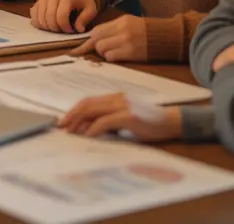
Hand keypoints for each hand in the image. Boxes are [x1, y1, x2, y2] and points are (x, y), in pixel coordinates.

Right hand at [31, 0, 98, 32]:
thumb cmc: (82, 2)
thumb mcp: (90, 9)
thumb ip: (85, 19)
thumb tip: (78, 29)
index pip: (61, 16)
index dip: (65, 27)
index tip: (71, 30)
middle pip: (49, 18)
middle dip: (56, 29)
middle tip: (63, 31)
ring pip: (40, 19)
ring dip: (47, 28)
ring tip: (57, 28)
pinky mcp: (38, 3)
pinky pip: (34, 17)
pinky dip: (39, 24)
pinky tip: (48, 25)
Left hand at [58, 93, 182, 141]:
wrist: (172, 121)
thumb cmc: (150, 123)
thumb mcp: (126, 120)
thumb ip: (110, 121)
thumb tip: (89, 130)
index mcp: (116, 98)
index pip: (89, 101)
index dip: (74, 110)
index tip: (64, 121)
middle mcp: (117, 99)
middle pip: (87, 104)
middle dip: (71, 115)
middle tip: (61, 127)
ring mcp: (123, 106)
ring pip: (93, 110)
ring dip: (79, 122)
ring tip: (70, 132)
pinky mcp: (129, 116)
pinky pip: (105, 121)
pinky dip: (94, 128)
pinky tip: (87, 136)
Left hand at [69, 14, 147, 61]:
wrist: (167, 37)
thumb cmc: (147, 32)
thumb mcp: (129, 24)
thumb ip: (113, 29)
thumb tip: (94, 38)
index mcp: (121, 21)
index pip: (97, 30)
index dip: (89, 39)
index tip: (82, 47)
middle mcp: (122, 30)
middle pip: (96, 39)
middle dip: (95, 47)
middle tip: (102, 50)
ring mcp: (126, 41)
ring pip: (101, 48)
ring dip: (104, 53)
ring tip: (113, 53)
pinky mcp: (131, 52)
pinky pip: (111, 57)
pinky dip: (111, 58)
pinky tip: (118, 57)